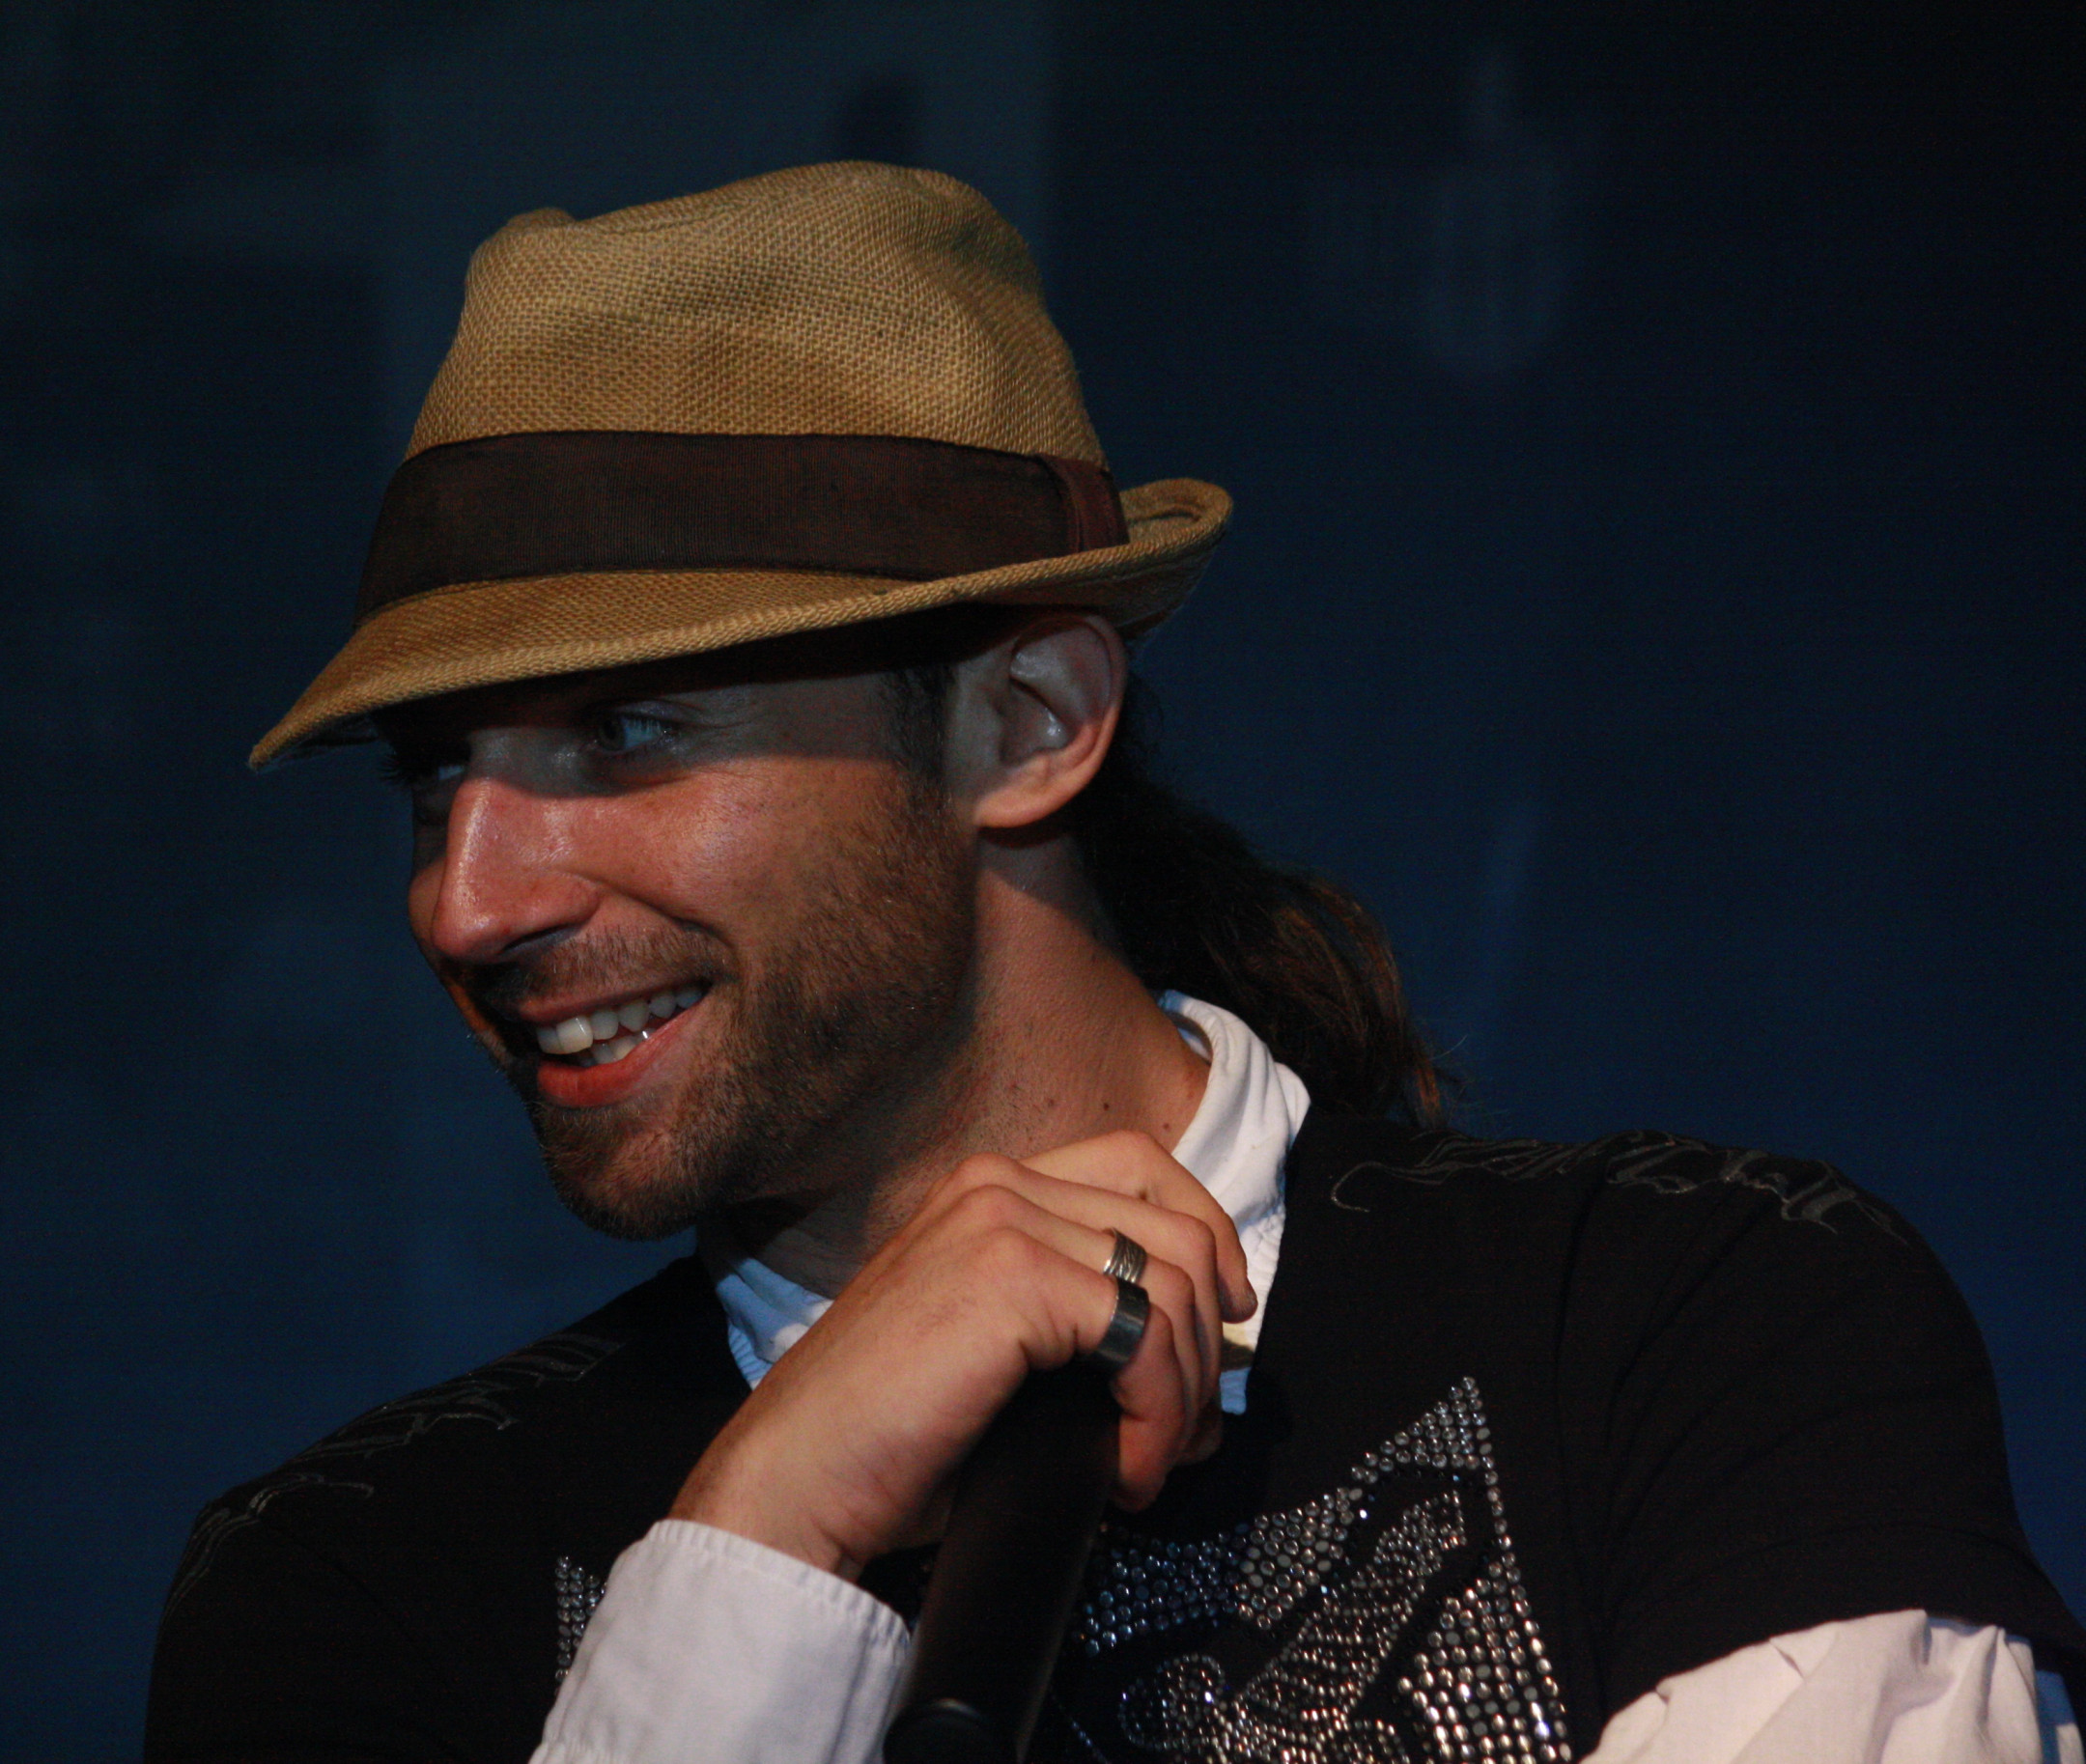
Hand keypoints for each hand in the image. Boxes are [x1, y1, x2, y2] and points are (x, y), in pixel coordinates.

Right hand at [668, 1130, 1256, 1580]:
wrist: (796, 1480)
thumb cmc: (888, 1441)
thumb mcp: (1002, 1358)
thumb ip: (1088, 1334)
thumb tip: (1204, 1375)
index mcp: (987, 1189)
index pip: (1142, 1166)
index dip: (1208, 1235)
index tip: (1227, 1315)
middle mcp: (996, 1184)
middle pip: (1178, 1226)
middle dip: (1208, 1341)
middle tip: (1182, 1432)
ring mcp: (1002, 1220)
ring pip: (1177, 1281)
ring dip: (1184, 1390)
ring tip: (1143, 1462)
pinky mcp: (1010, 1275)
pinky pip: (1145, 1333)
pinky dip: (1155, 1413)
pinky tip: (1121, 1470)